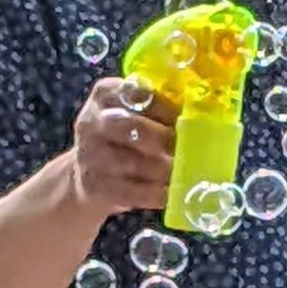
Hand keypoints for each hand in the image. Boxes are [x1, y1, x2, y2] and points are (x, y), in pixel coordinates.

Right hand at [71, 77, 177, 216]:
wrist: (86, 179)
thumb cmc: (121, 142)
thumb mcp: (129, 115)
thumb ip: (155, 109)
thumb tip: (200, 112)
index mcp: (104, 95)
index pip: (137, 93)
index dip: (165, 107)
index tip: (184, 118)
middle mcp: (92, 122)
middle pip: (134, 127)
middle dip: (166, 139)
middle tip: (191, 148)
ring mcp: (91, 156)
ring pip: (137, 163)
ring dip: (167, 170)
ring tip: (188, 172)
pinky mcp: (96, 187)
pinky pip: (136, 191)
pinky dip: (160, 194)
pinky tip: (175, 193)